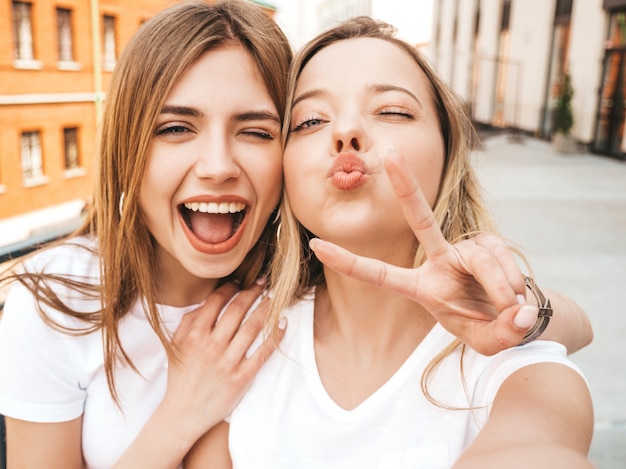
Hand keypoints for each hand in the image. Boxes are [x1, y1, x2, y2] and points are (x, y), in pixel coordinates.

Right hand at [165, 280, 284, 438]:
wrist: (183, 412)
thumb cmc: (181, 376)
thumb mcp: (175, 345)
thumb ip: (188, 322)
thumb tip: (207, 303)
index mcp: (195, 335)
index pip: (216, 301)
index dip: (231, 287)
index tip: (241, 280)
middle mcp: (212, 345)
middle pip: (237, 310)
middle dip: (252, 291)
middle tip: (263, 281)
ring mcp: (228, 362)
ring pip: (252, 327)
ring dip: (266, 308)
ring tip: (274, 297)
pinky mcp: (241, 377)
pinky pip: (262, 353)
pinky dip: (275, 336)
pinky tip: (283, 323)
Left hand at [308, 150, 536, 355]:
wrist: (513, 314)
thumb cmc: (488, 327)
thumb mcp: (489, 342)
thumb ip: (502, 333)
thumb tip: (520, 312)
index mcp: (421, 287)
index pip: (379, 274)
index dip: (349, 262)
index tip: (317, 245)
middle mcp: (439, 260)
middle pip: (421, 218)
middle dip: (406, 186)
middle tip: (390, 152)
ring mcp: (464, 248)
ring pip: (482, 260)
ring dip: (501, 289)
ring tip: (511, 311)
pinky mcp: (489, 242)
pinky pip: (501, 258)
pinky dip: (513, 282)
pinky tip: (517, 296)